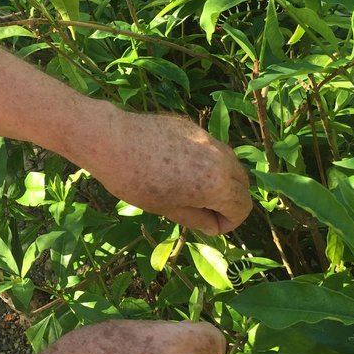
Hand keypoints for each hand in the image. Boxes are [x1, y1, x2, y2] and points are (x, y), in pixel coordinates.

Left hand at [89, 110, 250, 233]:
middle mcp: (220, 158)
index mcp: (216, 184)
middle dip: (229, 200)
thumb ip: (197, 218)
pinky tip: (178, 166)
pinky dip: (206, 161)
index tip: (210, 225)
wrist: (111, 141)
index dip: (229, 222)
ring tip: (193, 189)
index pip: (242, 207)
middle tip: (204, 210)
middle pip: (242, 183)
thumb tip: (214, 226)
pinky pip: (210, 147)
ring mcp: (206, 138)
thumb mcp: (166, 208)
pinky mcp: (192, 127)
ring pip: (229, 162)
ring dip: (221, 179)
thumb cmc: (135, 182)